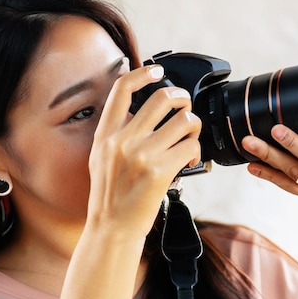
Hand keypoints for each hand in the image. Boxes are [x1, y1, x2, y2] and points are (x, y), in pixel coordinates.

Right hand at [86, 65, 201, 239]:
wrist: (112, 228)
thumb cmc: (110, 195)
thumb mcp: (101, 158)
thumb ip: (116, 133)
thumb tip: (137, 111)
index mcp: (105, 134)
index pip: (122, 90)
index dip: (142, 73)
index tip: (158, 71)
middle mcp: (122, 140)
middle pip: (162, 98)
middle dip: (182, 97)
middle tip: (185, 105)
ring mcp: (142, 154)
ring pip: (183, 120)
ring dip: (194, 124)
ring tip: (190, 135)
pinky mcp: (160, 170)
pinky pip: (190, 146)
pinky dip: (196, 149)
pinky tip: (191, 156)